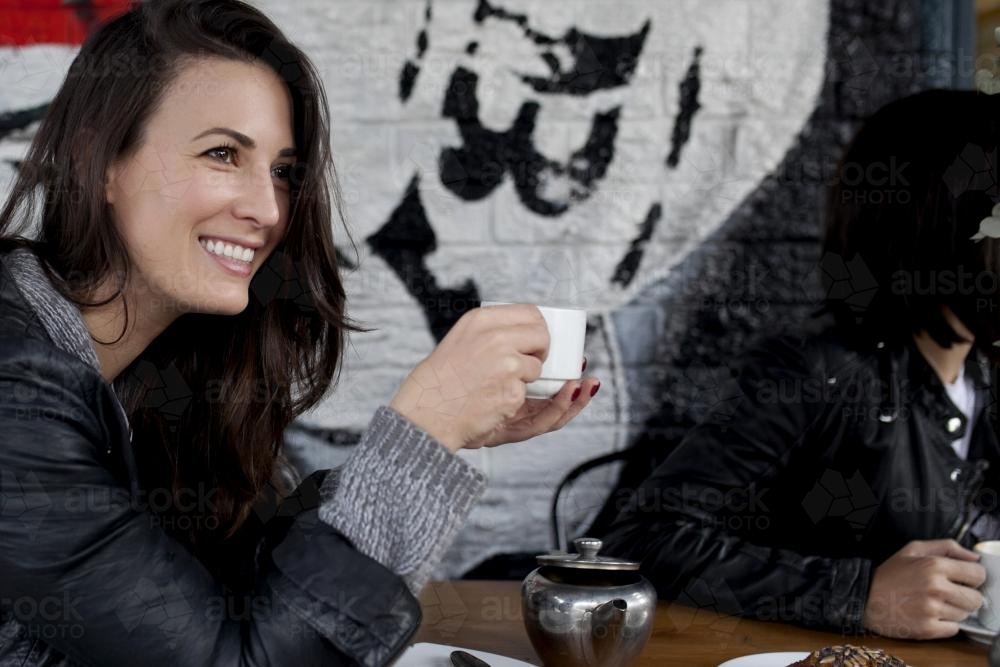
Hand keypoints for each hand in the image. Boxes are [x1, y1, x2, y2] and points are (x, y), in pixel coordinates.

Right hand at [389, 304, 596, 451]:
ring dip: (524, 379)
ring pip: (536, 367)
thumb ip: (490, 332)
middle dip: (540, 351)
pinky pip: (525, 393)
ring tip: (495, 386)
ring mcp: (506, 364)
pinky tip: (489, 402)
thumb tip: (523, 333)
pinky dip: (512, 400)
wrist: (423, 415)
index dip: (537, 329)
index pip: (530, 313)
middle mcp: (495, 337)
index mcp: (480, 320)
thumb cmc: (437, 382)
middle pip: (541, 335)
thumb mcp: (460, 339)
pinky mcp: (512, 391)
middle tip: (527, 364)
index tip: (533, 341)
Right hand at [862, 539, 984, 638]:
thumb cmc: (889, 574)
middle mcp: (936, 587)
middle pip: (976, 598)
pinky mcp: (927, 629)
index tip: (963, 579)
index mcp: (934, 565)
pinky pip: (954, 629)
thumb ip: (947, 547)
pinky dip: (945, 624)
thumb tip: (974, 557)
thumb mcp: (913, 549)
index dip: (972, 577)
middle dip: (966, 596)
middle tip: (948, 594)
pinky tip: (929, 615)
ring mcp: (932, 610)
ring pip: (965, 614)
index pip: (978, 574)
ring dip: (953, 610)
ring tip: (934, 603)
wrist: (863, 598)